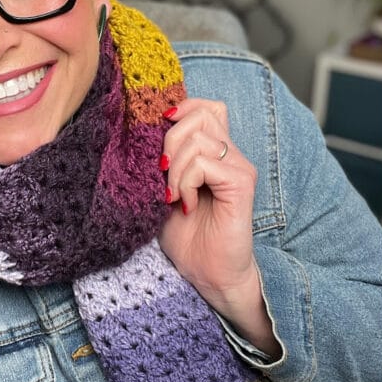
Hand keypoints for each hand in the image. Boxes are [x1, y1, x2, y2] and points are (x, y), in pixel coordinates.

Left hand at [158, 98, 280, 356]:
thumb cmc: (188, 239)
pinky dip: (185, 182)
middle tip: (162, 177)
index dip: (180, 111)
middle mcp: (231, 154)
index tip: (157, 141)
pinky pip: (204, 163)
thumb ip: (160, 162)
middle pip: (200, 113)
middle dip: (169, 140)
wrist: (210, 275)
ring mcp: (239, 167)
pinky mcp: (241, 183)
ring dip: (174, 168)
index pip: (205, 106)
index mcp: (215, 152)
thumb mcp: (163, 192)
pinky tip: (185, 205)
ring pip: (198, 138)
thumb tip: (139, 134)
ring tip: (172, 196)